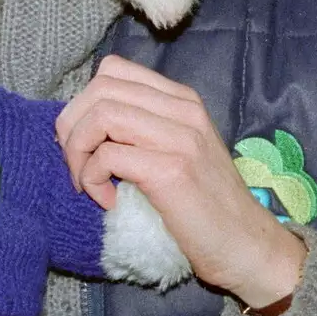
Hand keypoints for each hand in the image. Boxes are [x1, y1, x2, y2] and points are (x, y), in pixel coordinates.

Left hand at [56, 56, 306, 307]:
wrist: (244, 245)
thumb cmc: (205, 205)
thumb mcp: (179, 150)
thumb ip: (144, 127)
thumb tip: (84, 123)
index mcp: (182, 100)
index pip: (113, 70)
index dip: (83, 102)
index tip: (80, 139)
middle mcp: (183, 109)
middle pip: (100, 88)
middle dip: (71, 126)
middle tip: (76, 164)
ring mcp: (180, 137)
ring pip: (100, 115)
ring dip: (77, 152)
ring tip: (86, 182)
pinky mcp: (171, 170)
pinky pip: (107, 156)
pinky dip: (92, 179)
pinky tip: (107, 201)